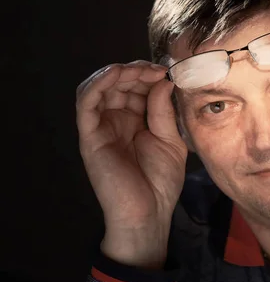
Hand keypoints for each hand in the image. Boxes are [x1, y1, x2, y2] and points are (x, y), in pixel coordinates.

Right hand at [76, 60, 186, 266]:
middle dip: (136, 71)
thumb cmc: (161, 181)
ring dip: (117, 72)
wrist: (149, 213)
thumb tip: (163, 79)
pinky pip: (86, 103)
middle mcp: (116, 120)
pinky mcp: (90, 136)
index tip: (166, 71)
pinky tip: (116, 73)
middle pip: (118, 83)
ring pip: (99, 87)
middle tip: (155, 69)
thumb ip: (164, 110)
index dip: (148, 75)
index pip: (136, 87)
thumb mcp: (171, 140)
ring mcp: (101, 127)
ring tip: (138, 70)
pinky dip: (98, 83)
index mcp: (136, 120)